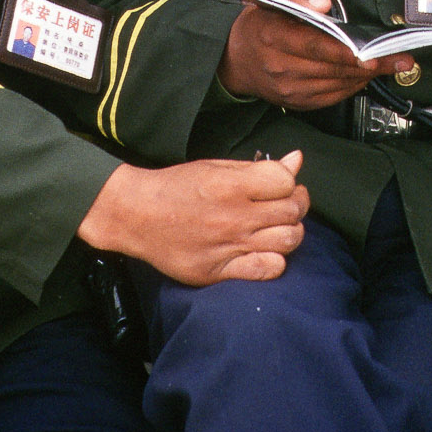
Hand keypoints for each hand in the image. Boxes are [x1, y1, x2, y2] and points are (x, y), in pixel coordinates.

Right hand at [79, 151, 308, 284]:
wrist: (136, 215)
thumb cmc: (176, 187)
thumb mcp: (215, 166)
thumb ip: (257, 167)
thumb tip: (296, 160)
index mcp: (231, 185)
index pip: (285, 181)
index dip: (288, 181)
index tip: (279, 184)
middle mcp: (234, 216)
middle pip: (291, 211)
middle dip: (295, 204)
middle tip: (284, 204)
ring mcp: (228, 245)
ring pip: (287, 240)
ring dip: (291, 231)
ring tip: (278, 226)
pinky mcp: (219, 271)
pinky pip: (267, 269)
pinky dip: (275, 260)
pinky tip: (264, 250)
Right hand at [216, 0, 411, 109]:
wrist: (236, 58)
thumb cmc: (259, 22)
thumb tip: (322, 2)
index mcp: (274, 37)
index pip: (318, 47)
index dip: (349, 53)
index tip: (375, 55)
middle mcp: (281, 67)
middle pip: (333, 68)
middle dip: (370, 65)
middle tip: (399, 59)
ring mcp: (289, 89)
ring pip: (336, 84)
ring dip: (365, 76)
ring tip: (389, 65)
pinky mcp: (297, 102)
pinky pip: (332, 96)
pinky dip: (351, 86)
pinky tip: (363, 74)